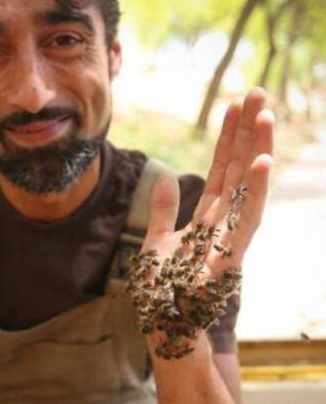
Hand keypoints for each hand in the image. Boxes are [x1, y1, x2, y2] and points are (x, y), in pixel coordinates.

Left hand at [129, 88, 273, 358]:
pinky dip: (256, 191)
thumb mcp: (157, 243)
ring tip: (263, 113)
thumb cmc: (162, 291)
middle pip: (238, 169)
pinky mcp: (232, 256)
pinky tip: (262, 161)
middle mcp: (225, 222)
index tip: (233, 106)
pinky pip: (248, 219)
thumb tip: (168, 178)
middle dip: (246, 132)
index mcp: (208, 217)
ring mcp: (232, 237)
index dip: (228, 138)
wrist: (164, 326)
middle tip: (256, 93)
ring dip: (256, 150)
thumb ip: (164, 211)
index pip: (221, 168)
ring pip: (248, 186)